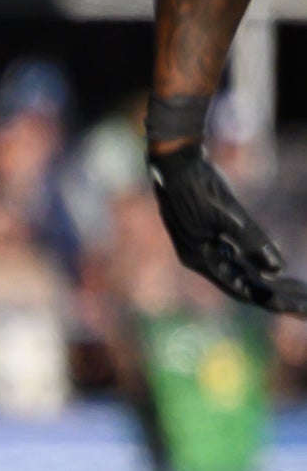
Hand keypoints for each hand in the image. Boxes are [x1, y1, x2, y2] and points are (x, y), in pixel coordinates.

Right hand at [152, 144, 306, 315]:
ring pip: (242, 273)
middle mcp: (201, 259)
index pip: (243, 289)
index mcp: (201, 259)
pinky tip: (273, 268)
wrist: (175, 161)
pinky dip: (257, 265)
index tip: (300, 309)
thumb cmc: (200, 187)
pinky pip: (237, 259)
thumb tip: (277, 269)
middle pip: (245, 285)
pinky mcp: (208, 234)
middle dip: (278, 296)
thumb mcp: (229, 215)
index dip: (274, 301)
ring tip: (299, 291)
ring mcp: (204, 247)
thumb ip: (252, 242)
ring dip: (271, 283)